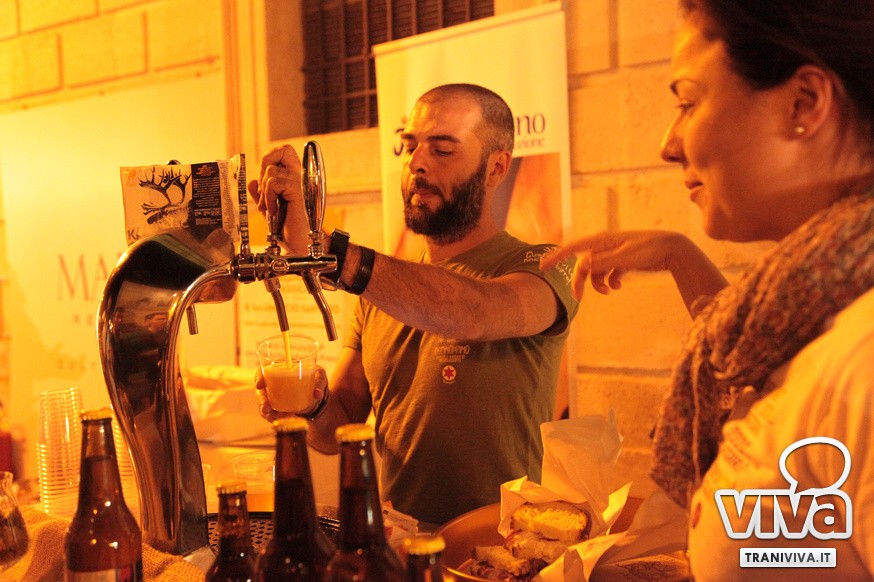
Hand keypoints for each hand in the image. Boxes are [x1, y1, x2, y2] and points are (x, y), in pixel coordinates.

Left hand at [246, 144, 310, 253]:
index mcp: (296, 178)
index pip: (284, 152)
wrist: (302, 243)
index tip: (265, 182)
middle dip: (265, 168)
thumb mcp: (271, 209)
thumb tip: (252, 182)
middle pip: (283, 150)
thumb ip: (263, 194)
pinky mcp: (298, 190)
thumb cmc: (291, 229)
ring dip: (265, 192)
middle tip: (266, 190)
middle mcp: (301, 176)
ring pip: (271, 171)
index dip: (270, 160)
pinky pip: (273, 184)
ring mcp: (300, 181)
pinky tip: (274, 210)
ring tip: (270, 208)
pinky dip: (269, 199)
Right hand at [254, 366, 329, 421]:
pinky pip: (270, 414)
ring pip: (263, 405)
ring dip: (267, 413)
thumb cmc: (316, 379)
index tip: (259, 385)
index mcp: (280, 370)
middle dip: (261, 401)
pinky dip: (274, 418)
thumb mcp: (320, 377)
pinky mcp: (276, 407)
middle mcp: (273, 383)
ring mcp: (273, 396)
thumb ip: (319, 383)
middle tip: (267, 409)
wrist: (316, 395)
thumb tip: (317, 394)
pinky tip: (284, 419)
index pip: (263, 371)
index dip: (258, 377)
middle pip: (260, 391)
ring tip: (282, 416)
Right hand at [540, 230, 690, 298]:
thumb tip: (581, 266)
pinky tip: (618, 286)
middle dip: (581, 281)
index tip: (542, 267)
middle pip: (584, 265)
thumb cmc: (648, 249)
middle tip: (578, 298)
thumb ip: (601, 262)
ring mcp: (613, 254)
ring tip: (609, 291)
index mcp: (602, 240)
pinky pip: (608, 274)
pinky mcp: (622, 262)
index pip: (573, 248)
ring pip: (596, 272)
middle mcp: (605, 246)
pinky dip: (610, 282)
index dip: (556, 257)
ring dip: (598, 284)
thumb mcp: (623, 257)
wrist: (672, 248)